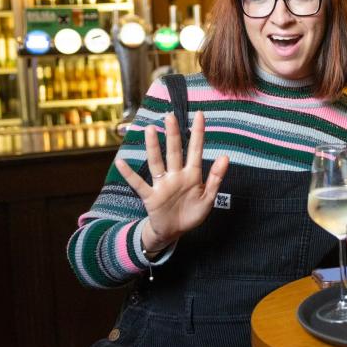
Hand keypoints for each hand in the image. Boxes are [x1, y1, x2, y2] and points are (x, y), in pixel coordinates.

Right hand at [114, 111, 229, 252]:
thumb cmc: (192, 213)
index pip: (196, 150)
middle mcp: (176, 175)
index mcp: (192, 175)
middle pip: (174, 151)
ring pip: (157, 162)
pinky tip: (121, 162)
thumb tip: (225, 157)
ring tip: (150, 130)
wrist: (175, 232)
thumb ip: (216, 177)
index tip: (200, 114)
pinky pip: (139, 183)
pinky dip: (129, 174)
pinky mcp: (151, 196)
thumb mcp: (209, 197)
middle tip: (170, 116)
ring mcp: (162, 185)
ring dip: (153, 147)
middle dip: (173, 134)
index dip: (198, 133)